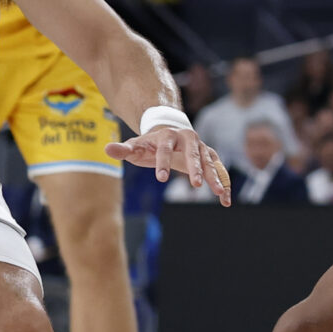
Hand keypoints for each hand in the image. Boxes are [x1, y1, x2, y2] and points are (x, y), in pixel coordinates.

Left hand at [109, 129, 231, 205]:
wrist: (169, 132)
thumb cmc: (149, 144)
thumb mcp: (135, 146)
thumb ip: (123, 149)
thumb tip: (107, 149)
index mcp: (167, 136)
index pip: (164, 149)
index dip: (162, 163)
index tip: (160, 179)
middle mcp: (187, 139)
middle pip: (193, 152)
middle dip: (195, 168)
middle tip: (196, 184)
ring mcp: (200, 147)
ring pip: (209, 161)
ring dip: (215, 177)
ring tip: (219, 194)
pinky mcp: (209, 156)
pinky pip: (218, 169)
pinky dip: (223, 182)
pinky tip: (225, 200)